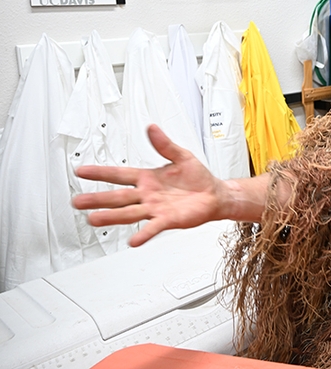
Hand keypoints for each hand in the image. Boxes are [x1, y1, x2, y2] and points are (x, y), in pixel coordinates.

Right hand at [73, 124, 223, 246]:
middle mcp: (147, 194)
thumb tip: (152, 128)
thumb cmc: (198, 177)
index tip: (81, 171)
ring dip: (112, 217)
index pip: (119, 174)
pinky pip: (153, 227)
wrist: (214, 195)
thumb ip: (165, 144)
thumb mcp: (181, 156)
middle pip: (118, 196)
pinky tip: (133, 241)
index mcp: (148, 177)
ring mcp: (155, 208)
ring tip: (93, 219)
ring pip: (129, 213)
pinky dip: (144, 233)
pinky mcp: (168, 219)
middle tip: (77, 201)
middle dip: (97, 199)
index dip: (101, 173)